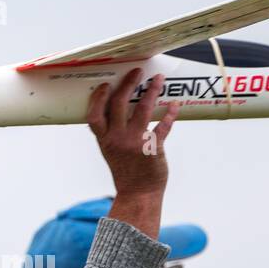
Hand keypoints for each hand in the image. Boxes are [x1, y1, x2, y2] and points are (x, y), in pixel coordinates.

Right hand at [87, 68, 179, 238]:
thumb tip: (116, 109)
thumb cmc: (126, 172)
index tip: (106, 84)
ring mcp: (135, 143)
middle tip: (137, 72)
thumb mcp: (111, 152)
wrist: (138, 195)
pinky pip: (163, 127)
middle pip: (118, 104)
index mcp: (105, 141)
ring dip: (152, 91)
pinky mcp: (153, 149)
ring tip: (159, 79)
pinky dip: (169, 114)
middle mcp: (117, 140)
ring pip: (143, 109)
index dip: (99, 97)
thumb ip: (112, 133)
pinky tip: (174, 105)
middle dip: (128, 84)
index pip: (95, 115)